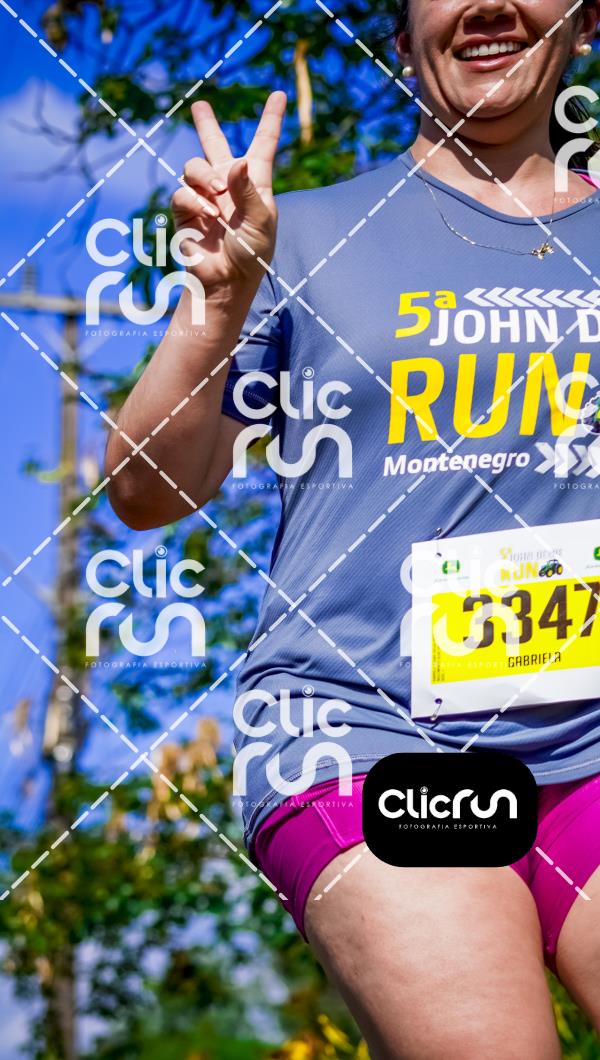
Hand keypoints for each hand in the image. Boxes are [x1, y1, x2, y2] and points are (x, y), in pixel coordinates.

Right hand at [171, 91, 286, 296]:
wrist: (226, 281)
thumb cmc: (252, 253)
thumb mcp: (260, 221)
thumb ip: (248, 191)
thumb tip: (236, 162)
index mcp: (254, 183)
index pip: (263, 144)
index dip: (271, 119)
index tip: (279, 95)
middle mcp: (228, 185)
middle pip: (214, 144)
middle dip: (206, 125)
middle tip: (200, 106)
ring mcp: (205, 196)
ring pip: (193, 166)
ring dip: (204, 178)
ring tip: (217, 201)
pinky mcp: (186, 211)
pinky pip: (182, 192)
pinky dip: (194, 201)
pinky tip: (207, 216)